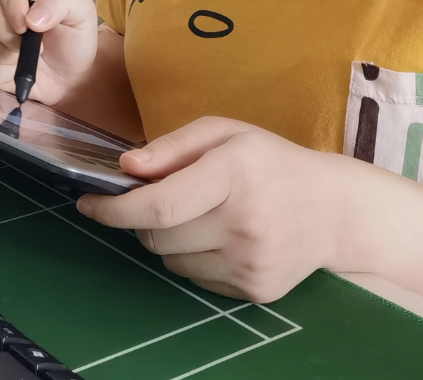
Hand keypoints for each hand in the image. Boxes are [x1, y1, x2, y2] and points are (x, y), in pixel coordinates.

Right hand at [0, 0, 98, 104]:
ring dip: (6, 55)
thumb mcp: (82, 14)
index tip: (25, 22)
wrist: (69, 78)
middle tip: (37, 48)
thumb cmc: (74, 40)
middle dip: (13, 36)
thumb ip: (62, 2)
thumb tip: (31, 17)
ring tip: (26, 60)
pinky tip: (13, 70)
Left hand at [76, 117, 353, 301]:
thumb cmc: (270, 162)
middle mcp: (243, 222)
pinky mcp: (256, 290)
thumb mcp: (224, 132)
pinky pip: (196, 279)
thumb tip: (126, 167)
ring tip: (200, 215)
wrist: (334, 209)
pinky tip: (220, 236)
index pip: (158, 204)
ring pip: (172, 260)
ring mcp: (251, 262)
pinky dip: (194, 258)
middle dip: (142, 219)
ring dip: (168, 239)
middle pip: (157, 236)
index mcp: (233, 173)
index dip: (115, 208)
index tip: (88, 203)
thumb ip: (172, 146)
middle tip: (156, 200)